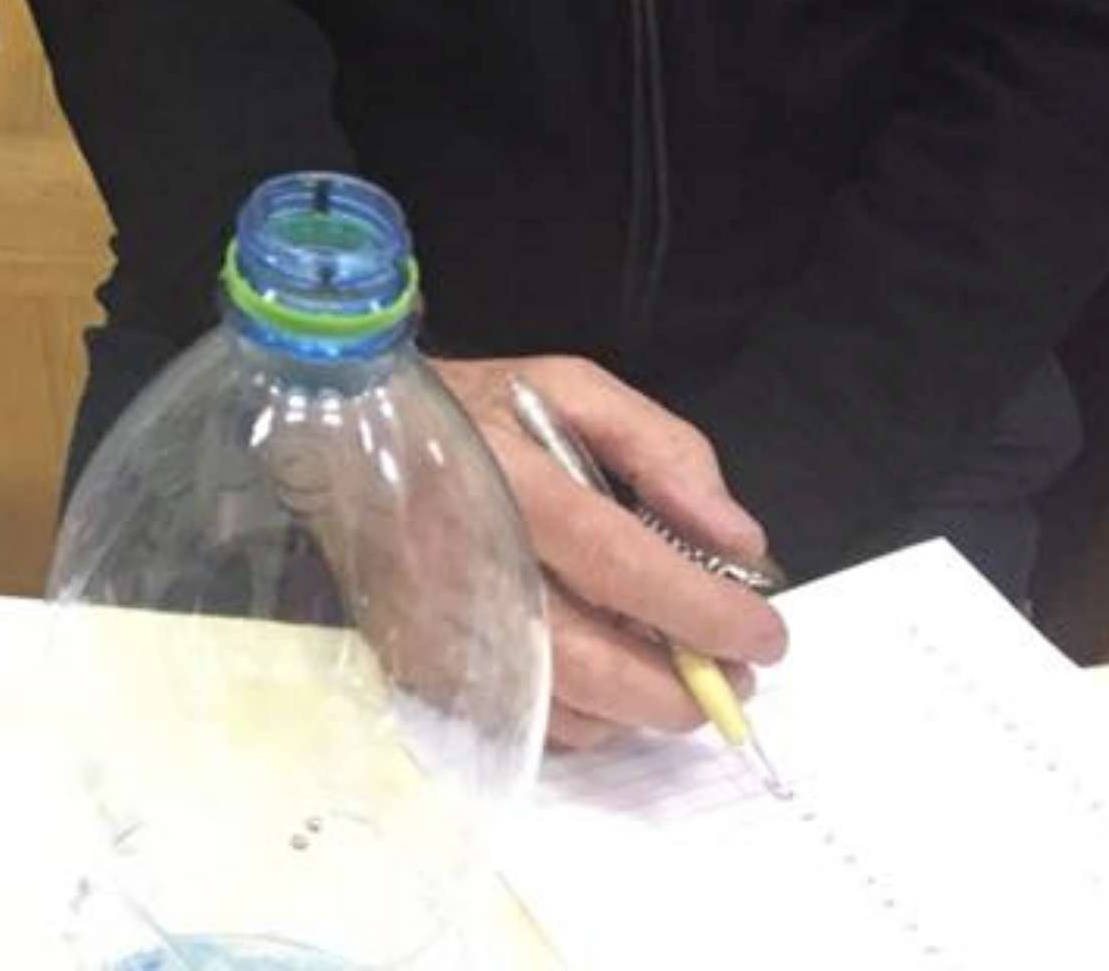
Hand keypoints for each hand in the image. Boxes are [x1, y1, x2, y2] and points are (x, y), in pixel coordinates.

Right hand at [432, 354, 787, 750]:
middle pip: (592, 659)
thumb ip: (664, 452)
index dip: (702, 609)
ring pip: (561, 705)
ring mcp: (439, 623)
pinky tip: (611, 683)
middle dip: (682, 684)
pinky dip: (587, 719)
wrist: (342, 433)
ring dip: (641, 711)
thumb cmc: (470, 410)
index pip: (620, 562)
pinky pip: (523, 720)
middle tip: (735, 677)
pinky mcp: (424, 663)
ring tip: (682, 678)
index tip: (766, 635)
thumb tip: (737, 544)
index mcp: (509, 479)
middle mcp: (468, 561)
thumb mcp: (569, 387)